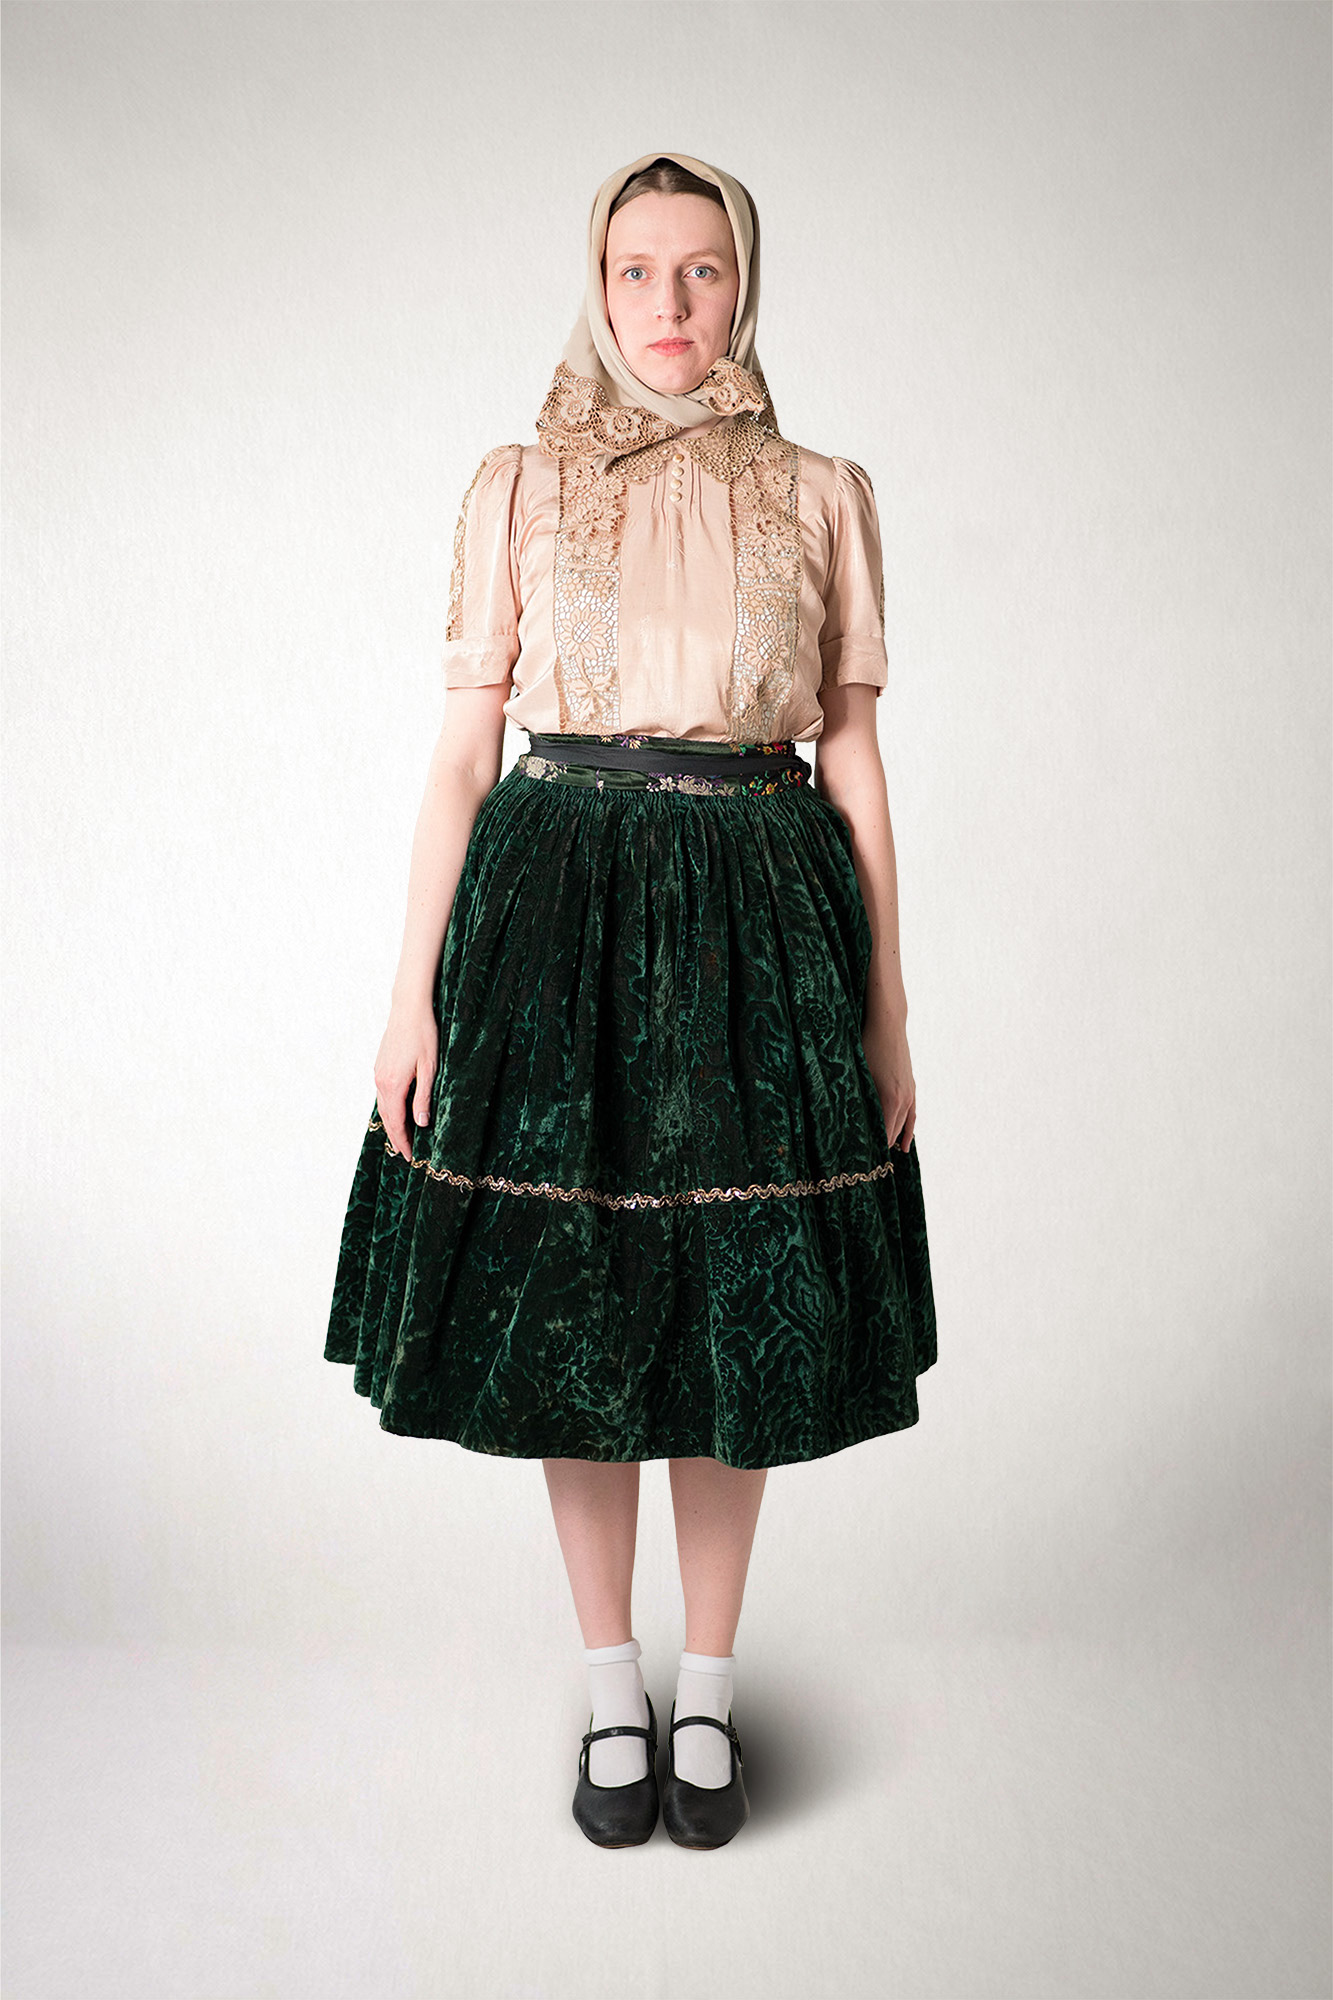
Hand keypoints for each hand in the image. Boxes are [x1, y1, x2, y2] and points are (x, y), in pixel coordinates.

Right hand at [374, 1002, 438, 1161]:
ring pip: (383, 1106)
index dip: (403, 1141)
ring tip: (400, 1139)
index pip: (397, 1122)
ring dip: (391, 1123)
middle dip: (396, 1137)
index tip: (410, 1157)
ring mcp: (377, 1073)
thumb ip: (423, 1097)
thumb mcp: (429, 1068)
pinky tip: (396, 1112)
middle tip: (405, 1154)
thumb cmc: (424, 1035)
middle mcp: (380, 1081)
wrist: (408, 1008)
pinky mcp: (379, 1066)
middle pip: (387, 1117)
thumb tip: (421, 1123)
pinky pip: (382, 1095)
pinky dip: (388, 1108)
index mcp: (393, 1085)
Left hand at [861, 1013, 915, 1152]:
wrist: (888, 1023)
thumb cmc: (867, 1044)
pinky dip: (908, 1129)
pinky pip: (912, 1114)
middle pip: (892, 1131)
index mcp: (889, 1098)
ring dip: (894, 1140)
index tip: (862, 1162)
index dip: (872, 1147)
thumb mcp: (857, 1071)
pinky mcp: (911, 1085)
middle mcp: (903, 1098)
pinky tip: (904, 1143)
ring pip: (903, 1124)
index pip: (882, 1132)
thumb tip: (848, 1118)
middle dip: (881, 1146)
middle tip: (868, 1165)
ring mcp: (909, 1092)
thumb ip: (858, 1096)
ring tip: (887, 1159)